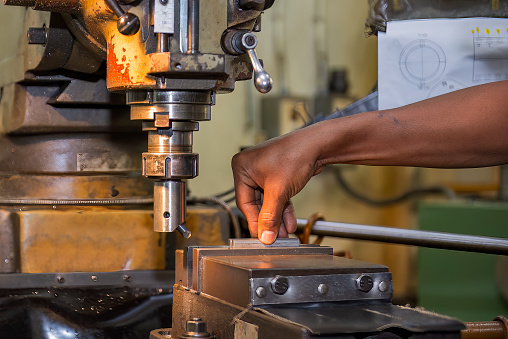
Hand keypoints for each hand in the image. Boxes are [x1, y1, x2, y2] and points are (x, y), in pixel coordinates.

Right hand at [231, 128, 324, 243]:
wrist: (318, 145)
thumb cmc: (295, 154)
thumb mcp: (278, 191)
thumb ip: (270, 216)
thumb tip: (264, 235)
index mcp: (242, 167)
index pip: (244, 202)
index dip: (254, 221)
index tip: (261, 236)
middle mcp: (250, 169)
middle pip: (256, 203)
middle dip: (268, 221)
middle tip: (274, 237)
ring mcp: (264, 172)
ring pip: (268, 202)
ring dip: (277, 218)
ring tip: (283, 234)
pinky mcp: (277, 176)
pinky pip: (277, 196)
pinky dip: (283, 209)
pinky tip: (289, 223)